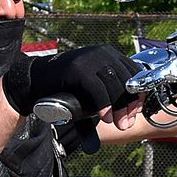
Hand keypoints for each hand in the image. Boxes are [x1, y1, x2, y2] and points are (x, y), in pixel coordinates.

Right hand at [2, 45, 141, 125]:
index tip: (135, 113)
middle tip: (125, 124)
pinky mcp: (78, 68)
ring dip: (118, 108)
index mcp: (110, 55)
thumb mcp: (96, 89)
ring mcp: (90, 58)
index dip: (138, 94)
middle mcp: (102, 52)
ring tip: (115, 123)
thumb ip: (113, 95)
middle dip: (129, 105)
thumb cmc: (69, 88)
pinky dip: (104, 106)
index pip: (135, 72)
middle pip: (127, 80)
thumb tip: (133, 112)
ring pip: (115, 85)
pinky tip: (104, 118)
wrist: (38, 82)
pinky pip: (98, 89)